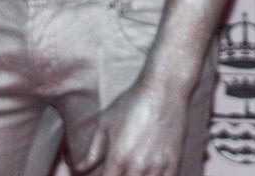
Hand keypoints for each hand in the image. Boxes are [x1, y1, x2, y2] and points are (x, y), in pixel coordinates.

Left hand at [74, 78, 189, 175]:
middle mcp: (137, 166)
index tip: (106, 173)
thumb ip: (93, 151)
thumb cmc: (132, 102)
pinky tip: (150, 173)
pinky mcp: (174, 162)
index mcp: (117, 158)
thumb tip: (79, 168)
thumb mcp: (105, 123)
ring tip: (134, 171)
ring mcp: (157, 166)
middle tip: (120, 169)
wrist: (164, 87)